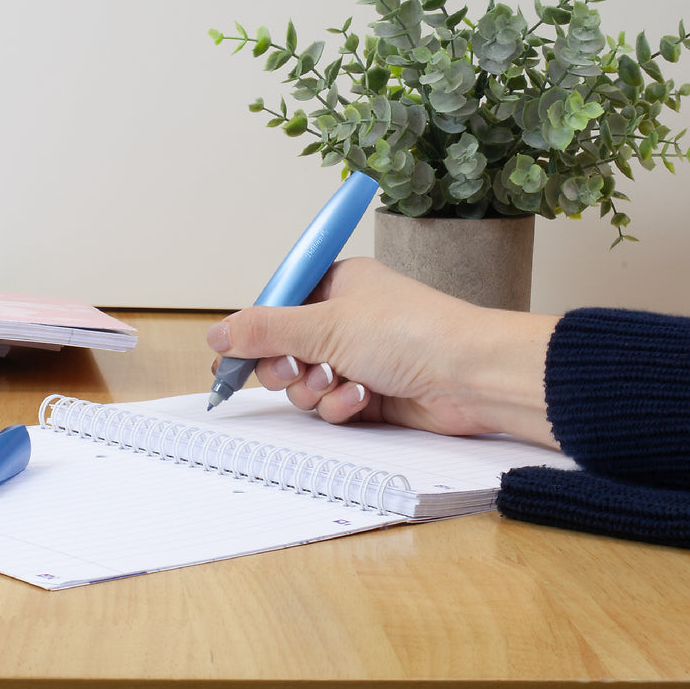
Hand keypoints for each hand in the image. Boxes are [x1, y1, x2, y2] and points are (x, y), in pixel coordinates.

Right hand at [206, 258, 557, 444]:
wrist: (470, 376)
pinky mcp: (373, 391)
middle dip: (286, 366)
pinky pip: (333, 403)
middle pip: (285, 348)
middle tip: (292, 369)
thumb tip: (219, 332)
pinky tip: (360, 398)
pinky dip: (341, 404)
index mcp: (338, 284)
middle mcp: (347, 319)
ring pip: (306, 382)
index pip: (278, 305)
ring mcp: (360, 357)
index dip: (253, 332)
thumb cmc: (413, 332)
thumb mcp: (326, 325)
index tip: (230, 356)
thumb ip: (266, 329)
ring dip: (316, 388)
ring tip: (339, 381)